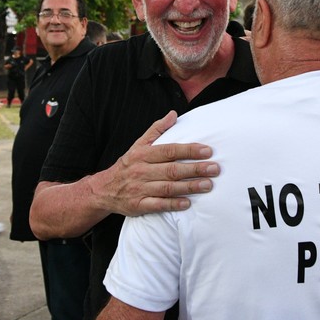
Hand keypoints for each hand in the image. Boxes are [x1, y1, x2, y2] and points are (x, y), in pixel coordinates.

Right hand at [98, 111, 219, 216]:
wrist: (104, 189)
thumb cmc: (128, 165)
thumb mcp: (138, 144)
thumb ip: (157, 130)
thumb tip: (174, 114)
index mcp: (143, 154)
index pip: (169, 150)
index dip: (189, 150)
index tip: (207, 151)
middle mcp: (142, 171)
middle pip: (172, 169)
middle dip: (195, 169)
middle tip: (215, 169)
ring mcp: (140, 189)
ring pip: (168, 187)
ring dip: (189, 187)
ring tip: (208, 185)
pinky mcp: (138, 205)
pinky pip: (158, 205)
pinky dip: (173, 204)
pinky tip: (187, 203)